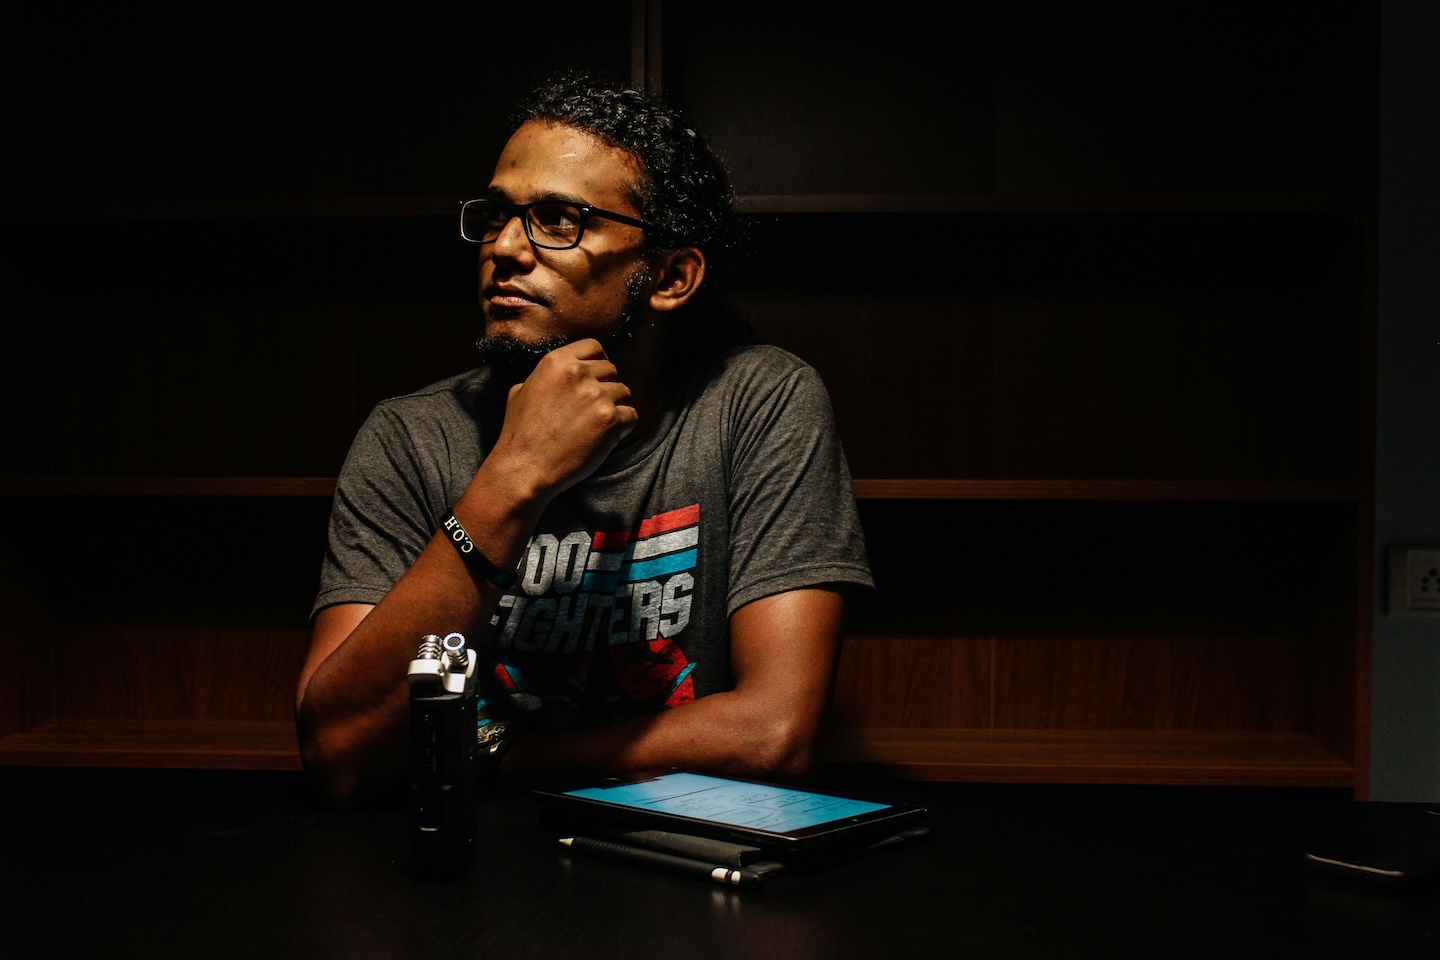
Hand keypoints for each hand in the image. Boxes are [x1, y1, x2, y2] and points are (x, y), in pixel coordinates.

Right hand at [489, 339, 638, 498]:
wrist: (525, 467)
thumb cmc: (520, 433)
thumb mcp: (520, 391)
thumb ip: (544, 377)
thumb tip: (558, 375)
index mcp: (557, 362)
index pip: (593, 347)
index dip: (597, 362)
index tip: (596, 377)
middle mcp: (578, 373)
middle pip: (611, 370)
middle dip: (605, 387)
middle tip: (592, 409)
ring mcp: (596, 395)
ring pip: (623, 392)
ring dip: (614, 407)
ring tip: (596, 426)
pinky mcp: (610, 419)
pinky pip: (631, 415)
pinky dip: (623, 427)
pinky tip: (605, 437)